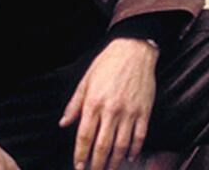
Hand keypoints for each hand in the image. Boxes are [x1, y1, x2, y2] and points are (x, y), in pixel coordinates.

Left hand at [60, 37, 159, 169]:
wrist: (134, 49)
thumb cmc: (109, 63)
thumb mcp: (86, 81)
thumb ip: (74, 105)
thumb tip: (64, 123)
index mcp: (94, 103)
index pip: (84, 136)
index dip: (80, 155)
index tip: (79, 166)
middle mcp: (111, 110)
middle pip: (102, 145)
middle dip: (96, 164)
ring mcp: (129, 112)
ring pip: (121, 145)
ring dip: (115, 161)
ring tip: (110, 168)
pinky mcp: (144, 111)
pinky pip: (140, 136)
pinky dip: (135, 149)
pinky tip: (130, 157)